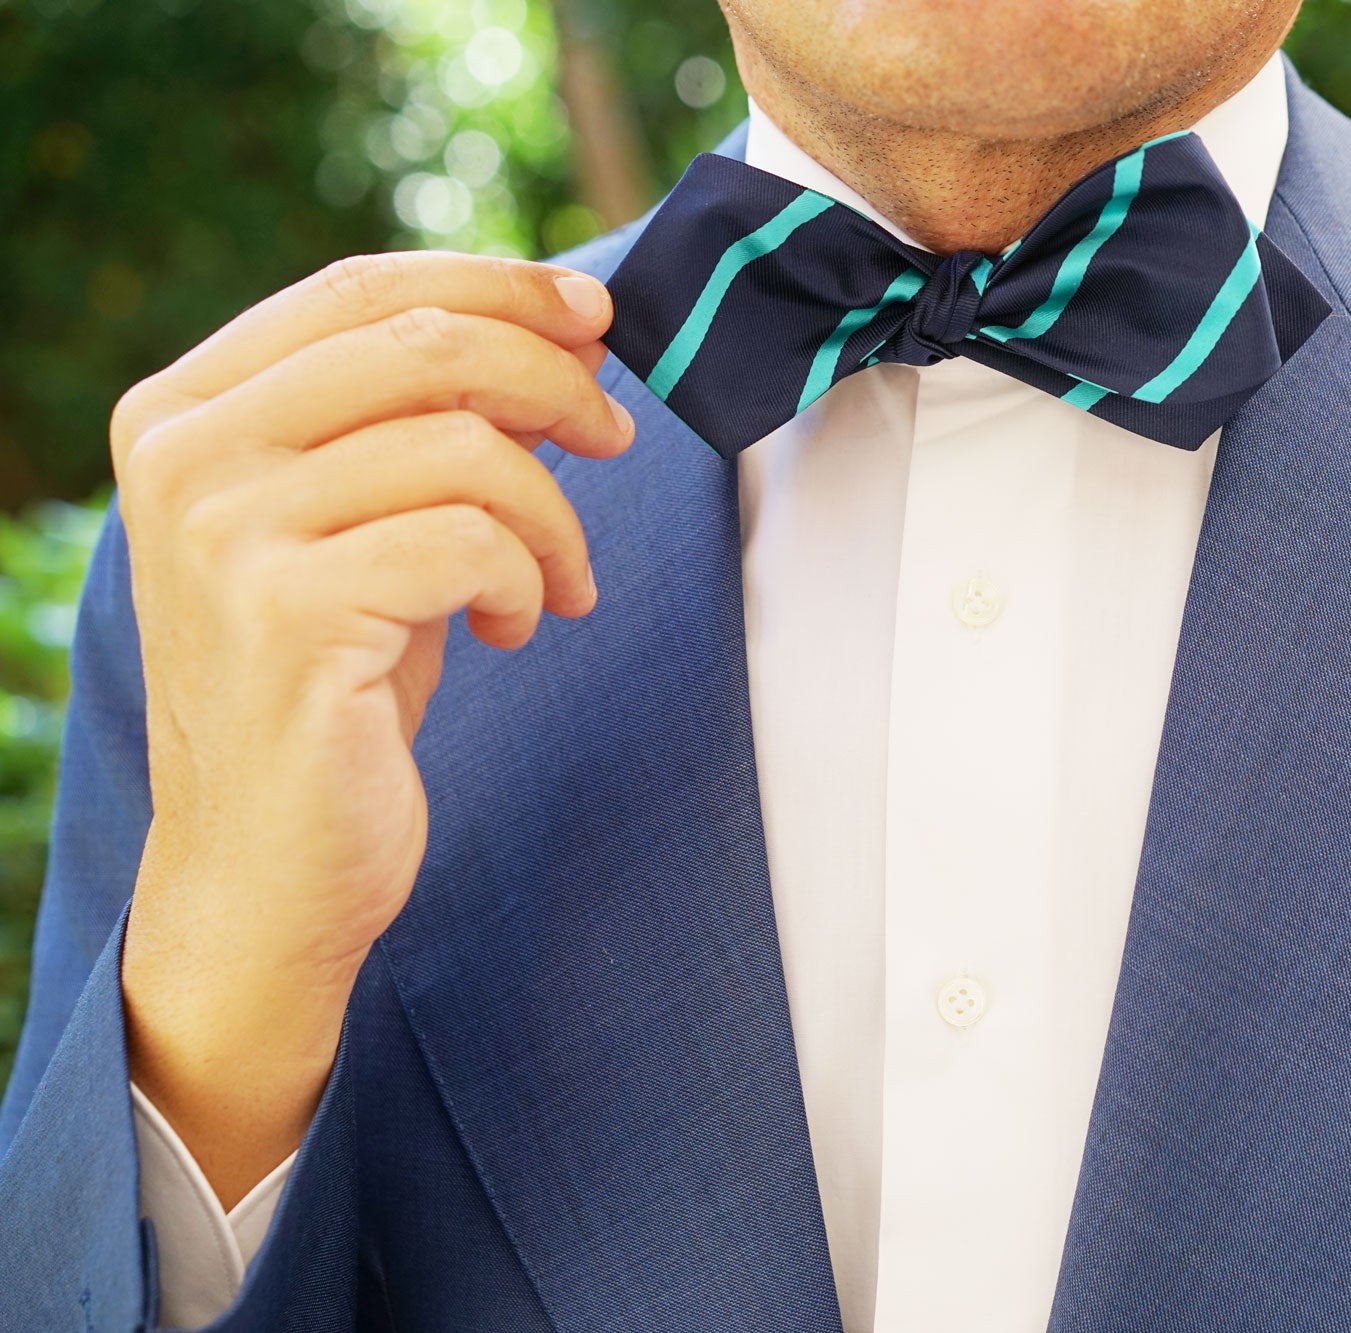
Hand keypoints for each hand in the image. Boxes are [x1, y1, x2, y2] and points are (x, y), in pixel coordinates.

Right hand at [112, 252, 633, 1204]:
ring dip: (553, 511)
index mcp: (184, 409)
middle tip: (614, 438)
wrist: (268, 866)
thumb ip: (431, 423)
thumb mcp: (373, 525)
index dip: (495, 285)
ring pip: (463, 444)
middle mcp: (184, 455)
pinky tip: (515, 626)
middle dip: (553, 379)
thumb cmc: (334, 687)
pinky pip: (470, 538)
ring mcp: (223, 534)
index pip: (360, 288)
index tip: (593, 316)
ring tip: (560, 579)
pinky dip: (529, 575)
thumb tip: (565, 333)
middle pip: (419, 343)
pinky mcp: (286, 614)